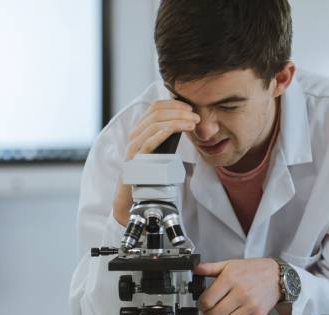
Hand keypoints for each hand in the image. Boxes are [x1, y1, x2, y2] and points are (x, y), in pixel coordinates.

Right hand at [112, 100, 199, 225]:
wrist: (132, 196)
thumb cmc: (150, 174)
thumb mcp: (161, 150)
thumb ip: (168, 138)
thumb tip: (187, 124)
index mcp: (140, 130)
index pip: (155, 107)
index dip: (173, 104)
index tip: (190, 108)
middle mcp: (134, 135)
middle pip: (156, 113)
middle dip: (179, 112)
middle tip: (196, 117)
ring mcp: (134, 146)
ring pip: (155, 124)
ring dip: (177, 121)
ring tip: (193, 124)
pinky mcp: (135, 158)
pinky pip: (149, 141)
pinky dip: (165, 132)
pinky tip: (177, 129)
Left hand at [193, 258, 279, 314]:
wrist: (276, 275)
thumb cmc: (253, 270)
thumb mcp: (230, 264)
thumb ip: (210, 268)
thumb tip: (195, 269)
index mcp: (230, 279)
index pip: (207, 300)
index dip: (201, 304)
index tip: (202, 303)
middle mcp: (240, 293)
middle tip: (209, 310)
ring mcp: (250, 306)